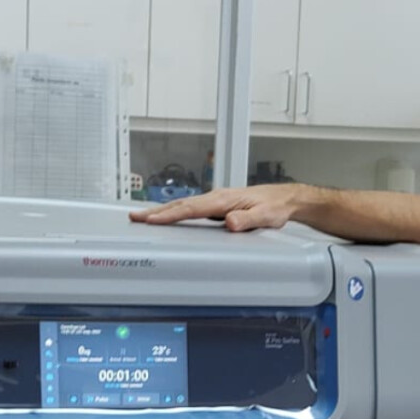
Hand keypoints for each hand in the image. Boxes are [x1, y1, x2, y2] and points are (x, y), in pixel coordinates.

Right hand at [130, 184, 310, 231]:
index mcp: (224, 199)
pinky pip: (191, 210)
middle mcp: (216, 197)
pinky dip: (175, 213)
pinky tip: (166, 217)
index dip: (171, 215)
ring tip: (142, 217)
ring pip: (184, 206)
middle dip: (157, 212)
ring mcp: (215, 201)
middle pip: (181, 205)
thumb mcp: (266, 216)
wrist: (284, 199)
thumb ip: (248, 219)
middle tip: (135, 217)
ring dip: (162, 212)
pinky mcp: (216, 207)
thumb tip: (229, 221)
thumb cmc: (276, 207)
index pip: (192, 208)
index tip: (154, 220)